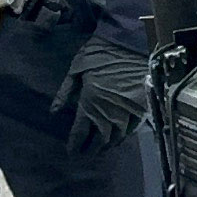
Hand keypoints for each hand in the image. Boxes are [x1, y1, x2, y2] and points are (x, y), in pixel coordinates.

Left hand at [51, 36, 150, 152]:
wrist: (129, 41)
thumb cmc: (99, 53)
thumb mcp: (76, 70)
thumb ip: (65, 93)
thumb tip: (55, 111)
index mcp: (90, 104)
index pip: (80, 132)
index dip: (75, 145)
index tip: (71, 152)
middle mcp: (109, 113)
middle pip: (99, 139)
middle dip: (91, 149)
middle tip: (85, 155)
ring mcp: (127, 112)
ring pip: (116, 137)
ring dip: (107, 145)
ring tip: (100, 149)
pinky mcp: (141, 107)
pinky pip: (132, 128)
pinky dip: (124, 136)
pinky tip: (118, 138)